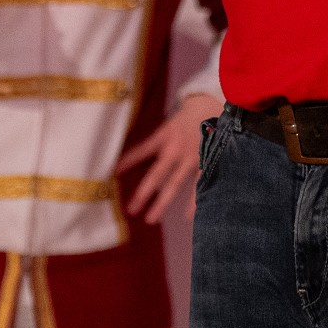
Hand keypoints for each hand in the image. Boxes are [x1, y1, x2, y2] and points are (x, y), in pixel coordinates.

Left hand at [119, 93, 221, 224]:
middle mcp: (177, 149)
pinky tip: (189, 217)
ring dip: (163, 201)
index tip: (115, 172)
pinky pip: (199, 185)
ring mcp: (193, 158)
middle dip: (144, 192)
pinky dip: (194, 202)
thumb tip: (123, 164)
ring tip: (152, 219)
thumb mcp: (166, 128)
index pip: (143, 150)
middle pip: (158, 174)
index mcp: (166, 137)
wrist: (212, 109)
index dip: (129, 160)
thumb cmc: (184, 121)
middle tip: (131, 210)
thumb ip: (151, 145)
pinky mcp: (207, 163)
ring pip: (176, 183)